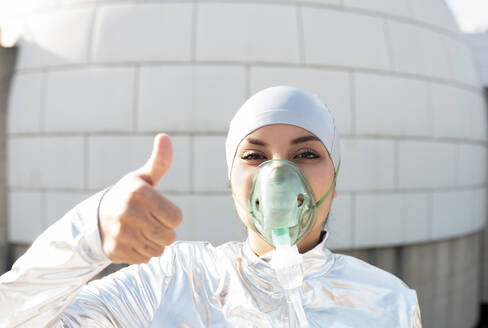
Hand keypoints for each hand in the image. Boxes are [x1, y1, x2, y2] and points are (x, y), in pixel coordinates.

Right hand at [98, 133, 182, 263]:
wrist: (97, 217)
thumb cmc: (128, 196)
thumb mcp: (143, 178)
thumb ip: (159, 161)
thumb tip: (165, 137)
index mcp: (139, 192)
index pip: (177, 218)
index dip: (172, 216)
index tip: (159, 210)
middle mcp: (128, 212)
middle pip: (169, 236)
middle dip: (165, 232)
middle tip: (152, 223)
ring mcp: (121, 233)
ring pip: (158, 250)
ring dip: (155, 243)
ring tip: (142, 232)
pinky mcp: (115, 251)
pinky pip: (144, 259)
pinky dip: (143, 253)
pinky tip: (133, 241)